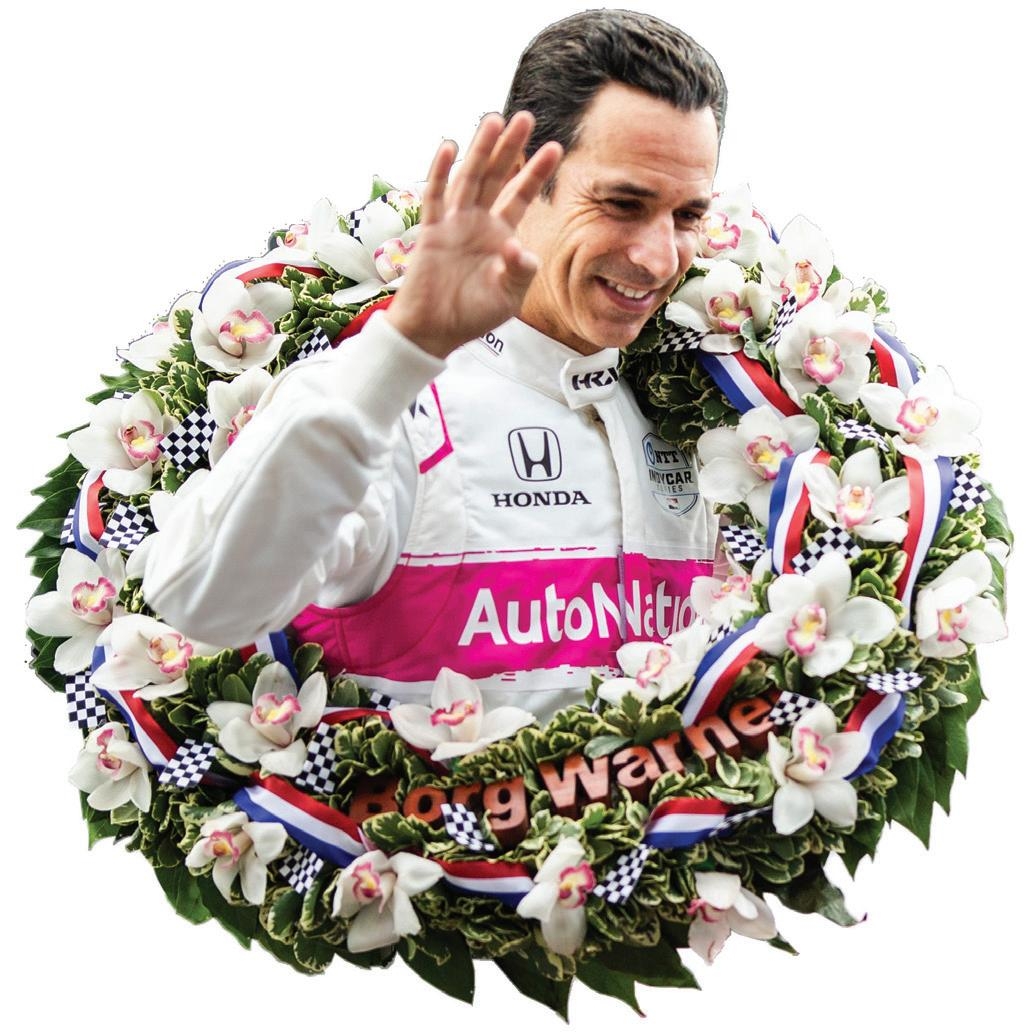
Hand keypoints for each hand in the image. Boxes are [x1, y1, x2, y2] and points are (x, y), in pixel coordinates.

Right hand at [385, 112, 562, 358]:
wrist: (435, 332)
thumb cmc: (472, 316)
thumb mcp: (508, 297)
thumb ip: (520, 271)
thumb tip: (517, 246)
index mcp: (500, 235)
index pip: (520, 196)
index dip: (536, 172)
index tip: (555, 147)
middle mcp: (477, 223)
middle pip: (496, 177)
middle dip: (510, 148)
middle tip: (525, 117)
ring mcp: (453, 224)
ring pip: (468, 179)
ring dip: (480, 150)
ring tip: (493, 120)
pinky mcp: (430, 233)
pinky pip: (435, 199)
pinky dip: (440, 173)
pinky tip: (448, 147)